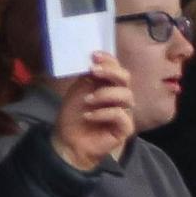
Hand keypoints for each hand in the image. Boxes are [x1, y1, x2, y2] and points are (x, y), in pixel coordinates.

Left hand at [49, 51, 136, 169]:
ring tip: (87, 100)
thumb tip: (95, 61)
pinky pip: (121, 115)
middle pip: (126, 79)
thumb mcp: (79, 90)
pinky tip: (89, 116)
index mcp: (108, 86)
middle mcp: (119, 97)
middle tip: (93, 71)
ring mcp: (124, 112)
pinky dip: (103, 113)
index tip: (94, 55)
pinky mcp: (125, 128)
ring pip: (126, 96)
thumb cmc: (74, 116)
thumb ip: (90, 77)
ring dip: (104, 94)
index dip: (109, 60)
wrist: (69, 141)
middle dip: (110, 72)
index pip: (117, 69)